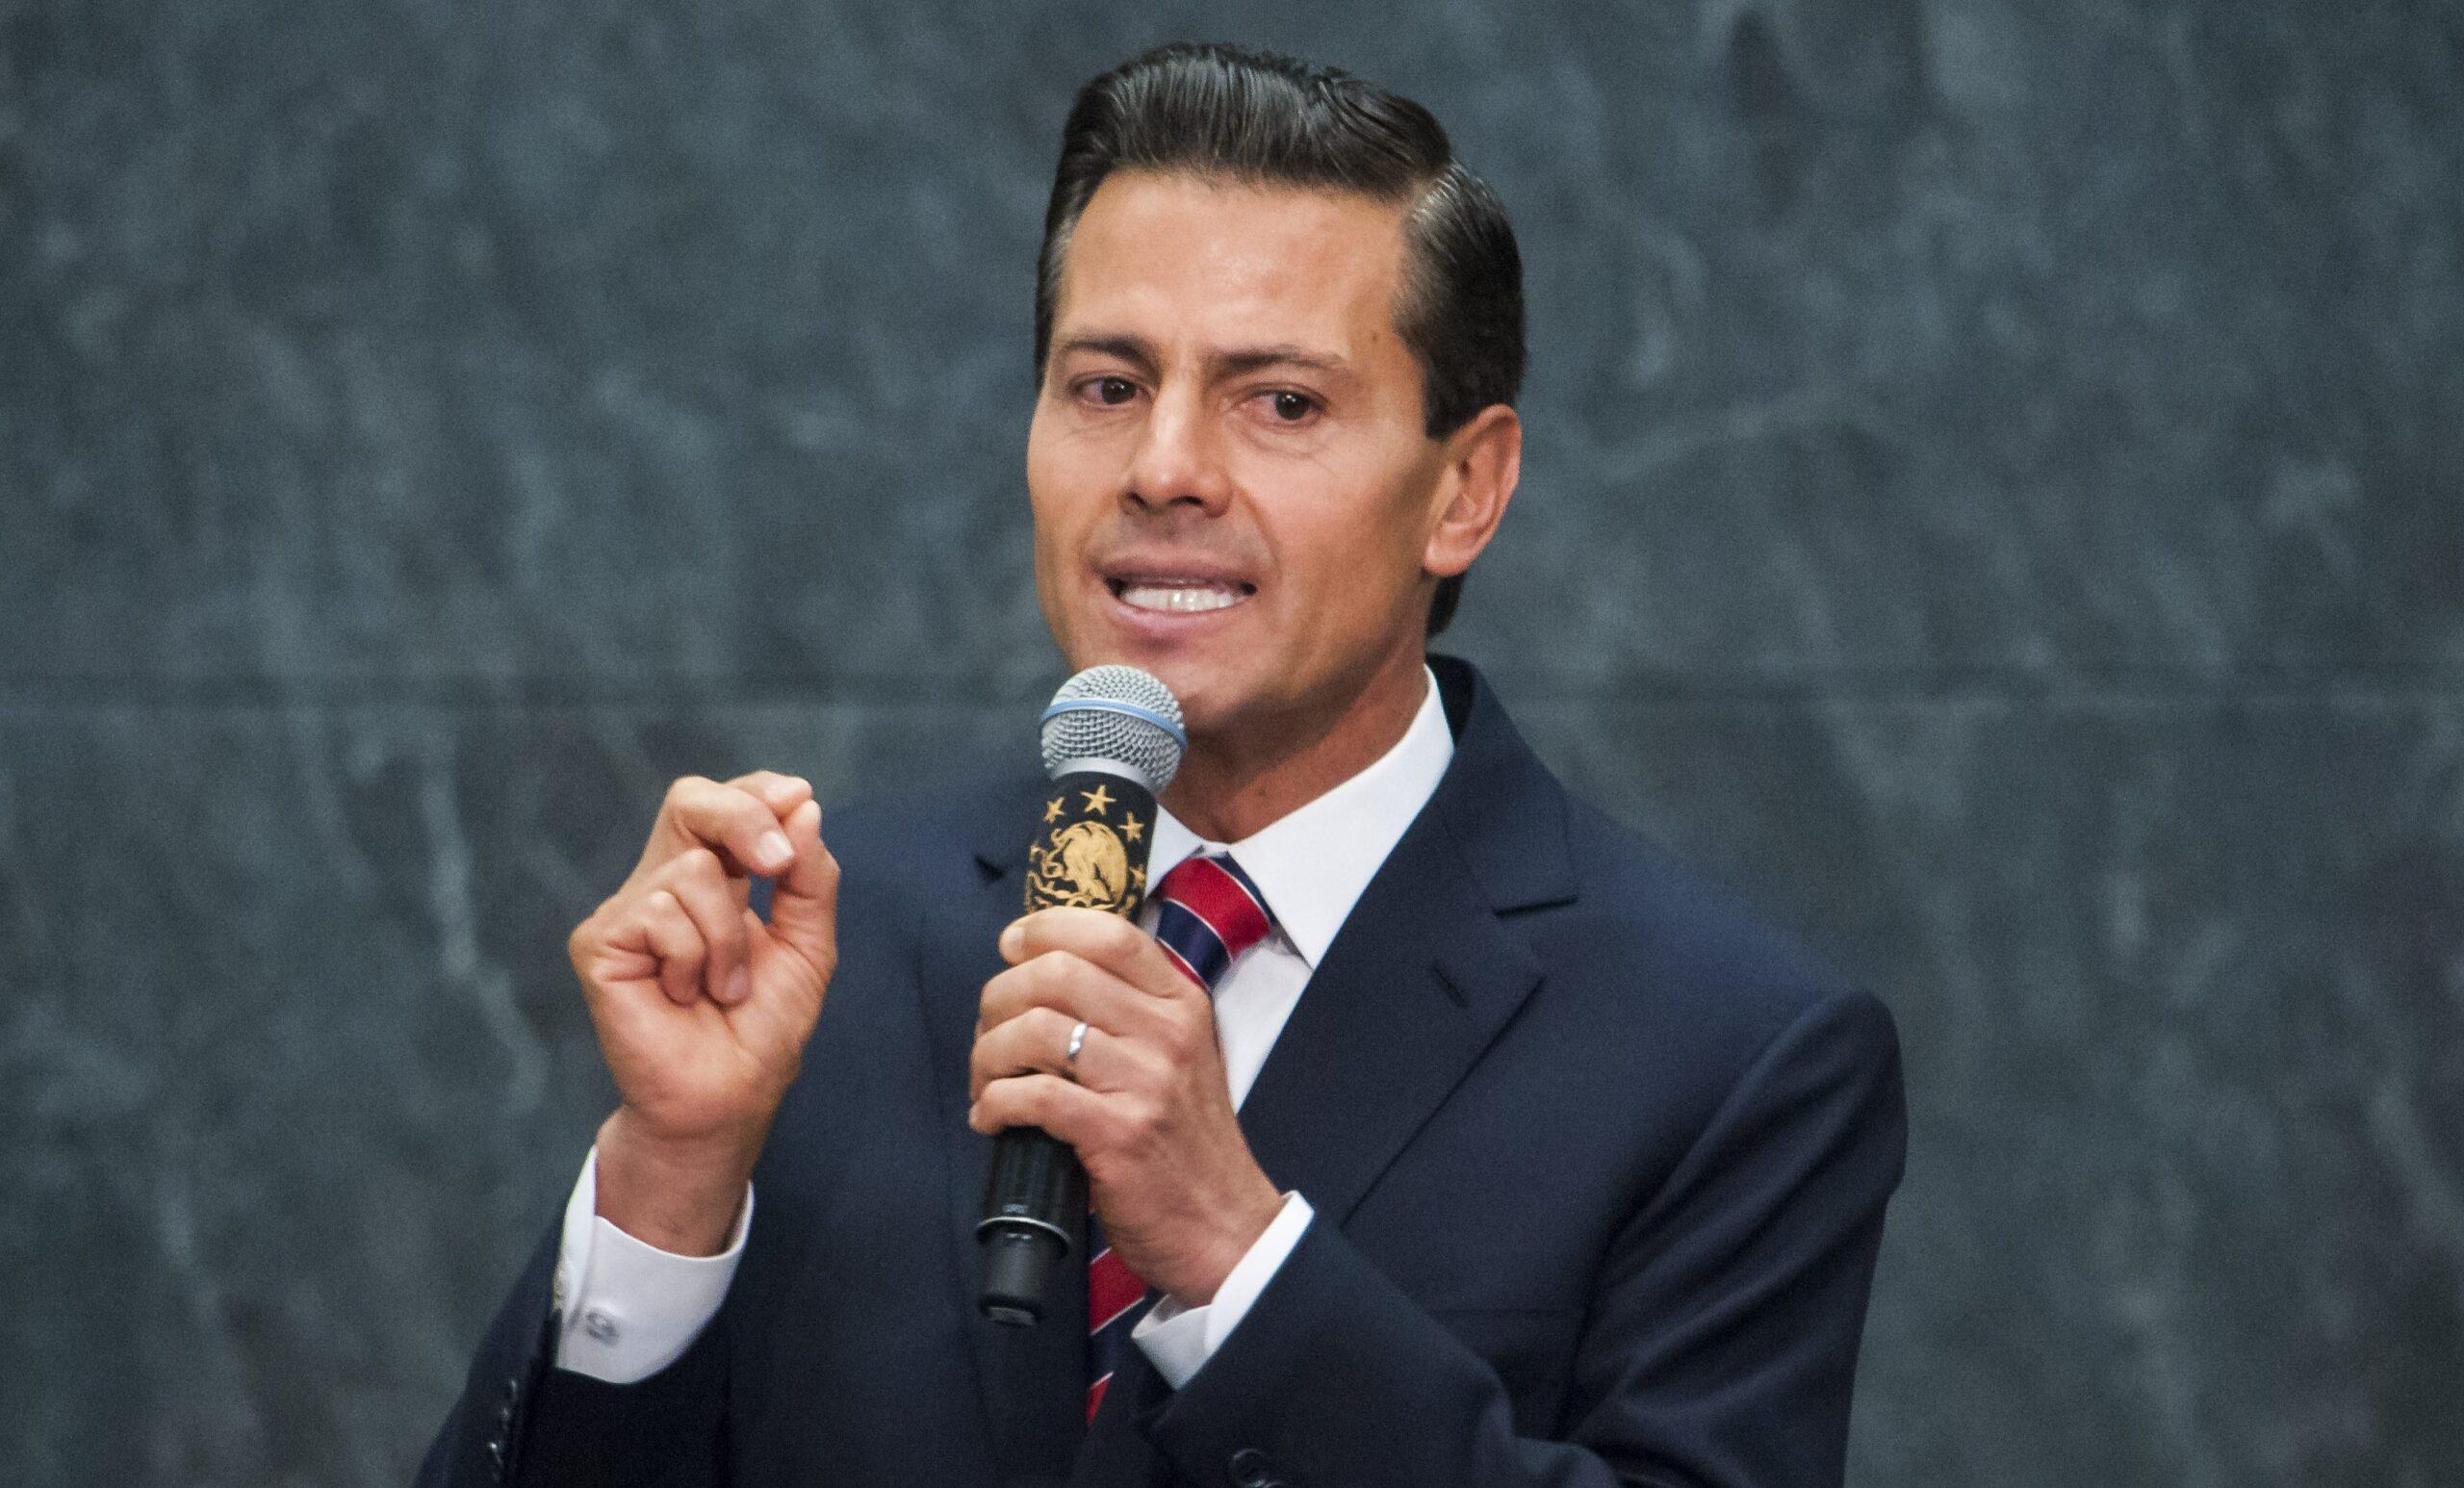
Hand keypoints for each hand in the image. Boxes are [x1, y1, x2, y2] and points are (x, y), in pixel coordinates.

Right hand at [567, 771, 838, 1253]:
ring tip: (724, 987)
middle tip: (778, 863)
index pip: (726, 802)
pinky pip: (661, 913)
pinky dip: (694, 959)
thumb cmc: (761, 1031)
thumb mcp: (808, 944)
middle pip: (690, 799)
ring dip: (730, 938)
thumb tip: (802, 802)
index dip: (759, 792)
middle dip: (743, 818)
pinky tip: (684, 996)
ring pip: (691, 871)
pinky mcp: (599, 941)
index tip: (798, 799)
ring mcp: (628, 911)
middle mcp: (665, 884)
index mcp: (714, 877)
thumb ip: (809, 875)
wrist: (726, 1100)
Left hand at [966, 908, 1283, 1304]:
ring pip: (1036, 1030)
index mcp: (1181, 1005)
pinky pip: (1032, 1095)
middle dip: (1000, 997)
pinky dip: (995, 1103)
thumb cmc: (1187, 1145)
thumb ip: (1130, 1014)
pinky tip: (991, 1118)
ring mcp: (1145, 1083)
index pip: (1109, 934)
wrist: (1225, 1228)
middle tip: (987, 1031)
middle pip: (1058, 973)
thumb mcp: (1180, 1058)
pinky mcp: (1118, 1135)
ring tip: (985, 1082)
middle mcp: (1167, 1034)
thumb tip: (1045, 977)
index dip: (1045, 930)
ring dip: (988, 1054)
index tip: (1011, 947)